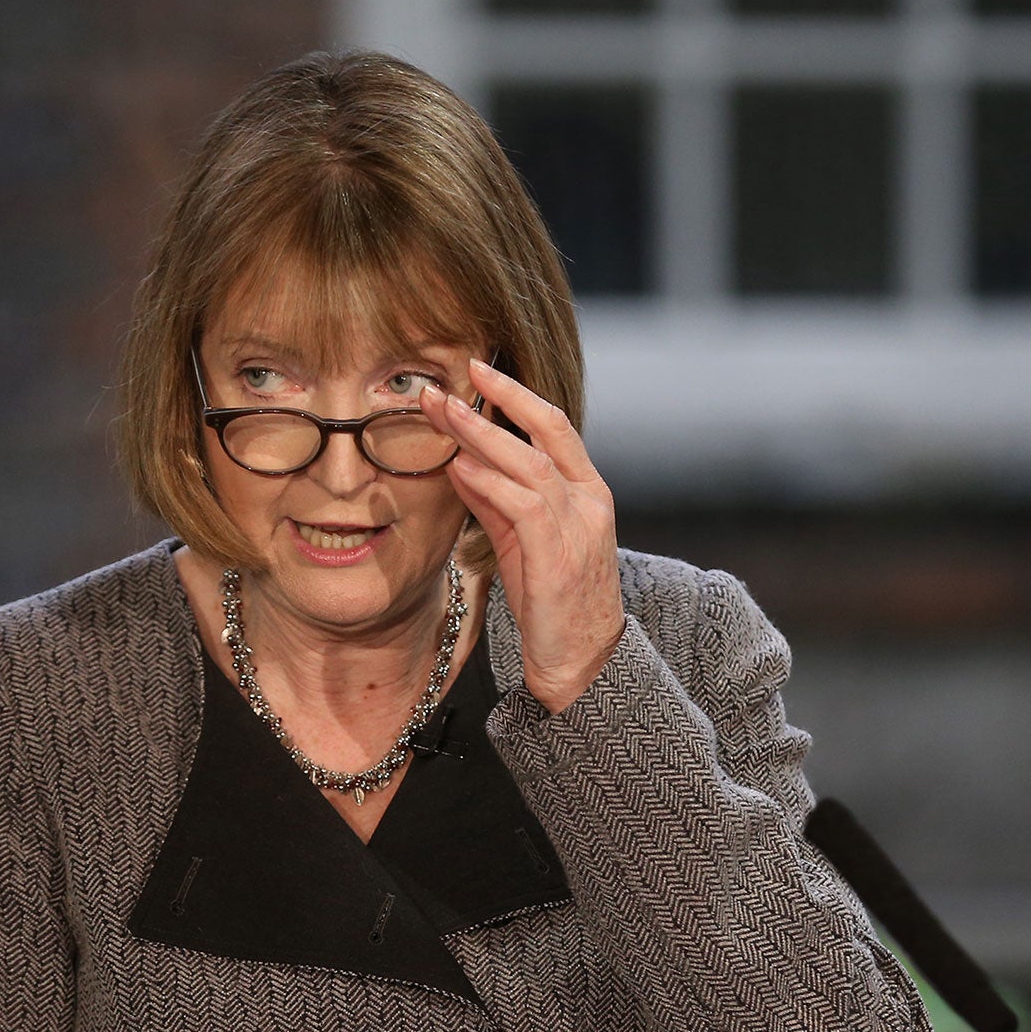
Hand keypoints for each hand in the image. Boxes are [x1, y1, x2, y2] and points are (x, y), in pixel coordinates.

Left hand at [420, 359, 625, 713]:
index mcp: (587, 490)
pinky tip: (459, 467)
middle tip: (446, 382)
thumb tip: (460, 462)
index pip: (554, 426)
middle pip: (543, 431)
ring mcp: (579, 526)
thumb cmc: (551, 600)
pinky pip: (523, 506)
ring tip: (442, 414)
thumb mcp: (520, 541)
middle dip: (494, 401)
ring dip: (481, 435)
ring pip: (529, 463)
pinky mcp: (559, 556)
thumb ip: (495, 500)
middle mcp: (589, 500)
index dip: (516, 395)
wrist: (581, 660)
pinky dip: (489, 482)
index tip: (475, 371)